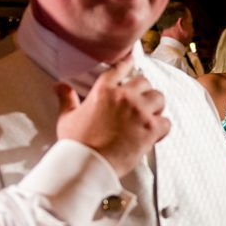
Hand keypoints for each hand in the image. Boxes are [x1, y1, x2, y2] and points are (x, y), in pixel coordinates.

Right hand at [55, 57, 170, 177]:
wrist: (88, 164)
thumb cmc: (76, 143)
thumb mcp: (67, 118)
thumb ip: (66, 99)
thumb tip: (59, 86)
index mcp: (103, 91)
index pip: (119, 69)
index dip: (128, 64)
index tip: (132, 60)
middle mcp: (123, 96)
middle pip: (145, 82)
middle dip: (144, 91)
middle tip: (141, 103)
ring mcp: (139, 111)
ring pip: (159, 98)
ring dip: (156, 107)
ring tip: (150, 117)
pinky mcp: (150, 129)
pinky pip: (166, 122)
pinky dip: (162, 128)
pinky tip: (155, 134)